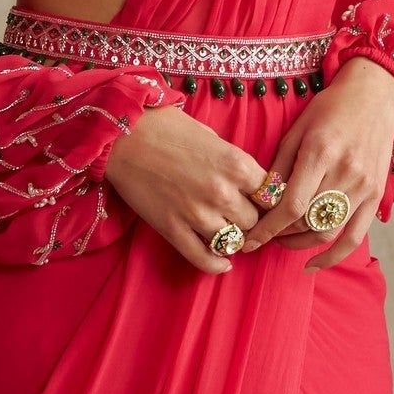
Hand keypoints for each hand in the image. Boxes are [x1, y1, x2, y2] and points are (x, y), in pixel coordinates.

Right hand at [104, 103, 272, 274]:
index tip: (260, 200)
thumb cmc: (167, 128)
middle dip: (249, 218)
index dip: (267, 199)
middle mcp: (222, 193)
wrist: (122, 135)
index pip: (271, 196)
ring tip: (226, 230)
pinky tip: (223, 262)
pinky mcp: (173, 230)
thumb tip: (249, 183)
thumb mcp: (213, 137)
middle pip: (254, 221)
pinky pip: (203, 259)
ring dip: (232, 237)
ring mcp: (197, 215)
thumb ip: (234, 163)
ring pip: (233, 241)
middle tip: (239, 214)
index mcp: (237, 165)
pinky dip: (216, 264)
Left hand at [243, 57, 393, 266]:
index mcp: (321, 153)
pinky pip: (355, 236)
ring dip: (300, 244)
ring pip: (327, 231)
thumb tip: (260, 200)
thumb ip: (280, 166)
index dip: (267, 229)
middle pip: (306, 221)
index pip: (290, 205)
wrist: (375, 96)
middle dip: (279, 235)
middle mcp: (344, 172)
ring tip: (282, 241)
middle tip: (261, 236)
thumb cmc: (331, 107)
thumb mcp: (298, 129)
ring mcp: (364, 186)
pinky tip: (314, 264)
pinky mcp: (375, 195)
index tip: (249, 241)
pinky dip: (334, 255)